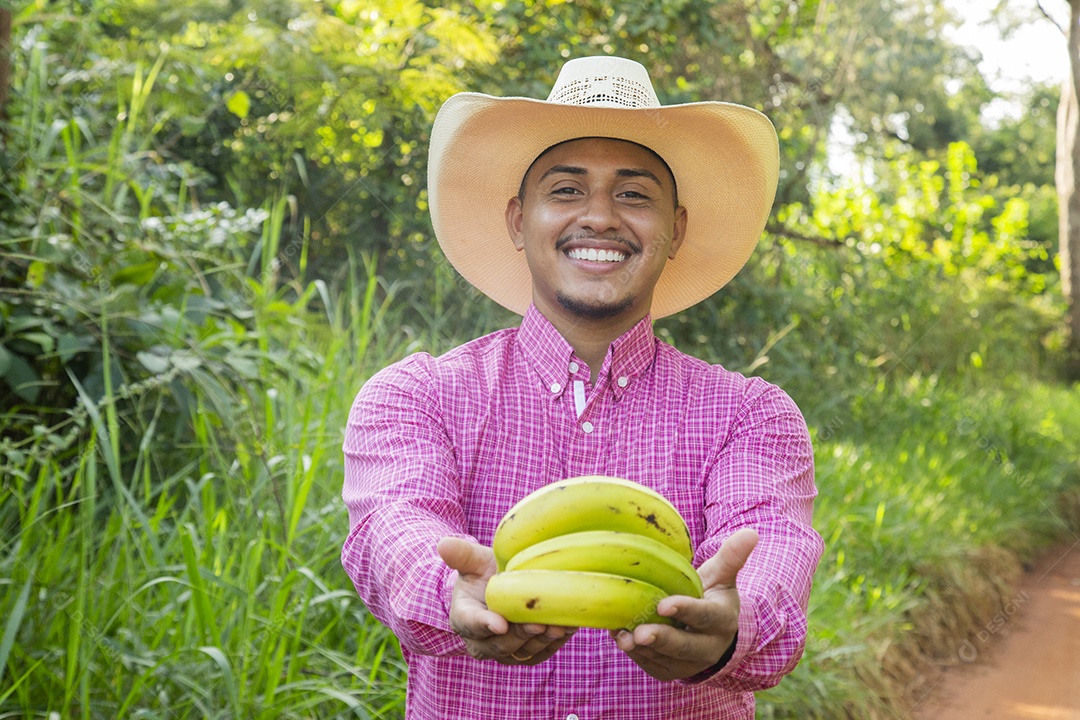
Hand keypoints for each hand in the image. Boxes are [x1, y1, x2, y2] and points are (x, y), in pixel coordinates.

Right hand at [436, 537, 576, 664]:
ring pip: (522, 652)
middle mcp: (481, 641)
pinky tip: (568, 626)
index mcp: (463, 617)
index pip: (471, 624)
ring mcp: (505, 650)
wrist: (499, 589)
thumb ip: (461, 555)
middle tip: (538, 622)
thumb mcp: (472, 561)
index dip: (485, 624)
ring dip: (541, 641)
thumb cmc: (483, 573)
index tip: (500, 622)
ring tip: (558, 625)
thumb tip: (443, 543)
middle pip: (500, 644)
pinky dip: (554, 642)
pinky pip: (540, 653)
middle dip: (520, 634)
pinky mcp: (526, 654)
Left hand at [611, 528, 757, 680]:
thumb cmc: (711, 594)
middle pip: (684, 646)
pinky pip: (650, 664)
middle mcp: (709, 647)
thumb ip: (732, 557)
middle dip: (661, 640)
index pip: (704, 616)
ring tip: (621, 633)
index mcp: (722, 620)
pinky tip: (619, 634)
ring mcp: (689, 664)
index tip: (662, 604)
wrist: (709, 630)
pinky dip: (633, 652)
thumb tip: (751, 532)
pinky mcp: (669, 672)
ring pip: (663, 658)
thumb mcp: (722, 575)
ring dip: (641, 647)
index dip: (685, 611)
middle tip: (638, 634)